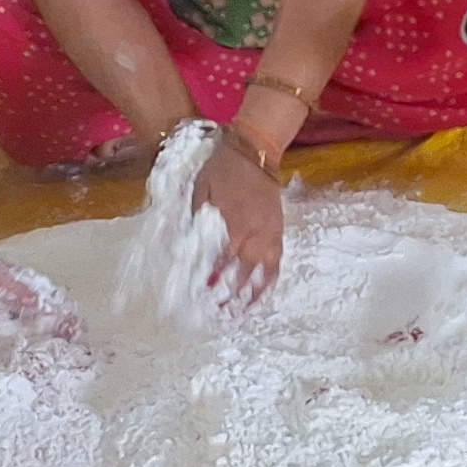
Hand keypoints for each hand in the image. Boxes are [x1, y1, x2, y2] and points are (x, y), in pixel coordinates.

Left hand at [194, 139, 285, 300]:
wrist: (254, 151)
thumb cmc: (222, 169)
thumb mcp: (200, 190)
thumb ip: (196, 220)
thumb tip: (189, 250)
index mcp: (232, 224)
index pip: (219, 261)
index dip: (209, 281)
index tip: (199, 298)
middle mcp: (253, 233)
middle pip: (241, 272)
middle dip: (228, 295)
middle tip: (217, 314)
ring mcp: (269, 234)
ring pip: (262, 272)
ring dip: (251, 295)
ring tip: (242, 314)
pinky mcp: (278, 231)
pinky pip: (276, 261)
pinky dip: (268, 280)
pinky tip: (262, 294)